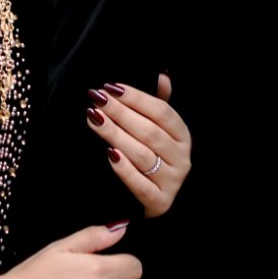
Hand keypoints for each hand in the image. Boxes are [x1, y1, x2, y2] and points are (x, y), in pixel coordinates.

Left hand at [86, 74, 190, 215]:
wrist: (157, 202)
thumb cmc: (155, 158)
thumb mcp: (161, 131)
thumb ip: (160, 103)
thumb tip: (161, 75)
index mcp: (183, 136)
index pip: (163, 112)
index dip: (137, 98)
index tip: (111, 87)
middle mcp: (181, 159)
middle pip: (150, 132)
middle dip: (121, 113)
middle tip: (97, 99)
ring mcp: (172, 182)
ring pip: (142, 155)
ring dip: (116, 135)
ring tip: (94, 119)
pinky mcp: (159, 203)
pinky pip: (140, 185)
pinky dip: (124, 169)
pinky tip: (108, 154)